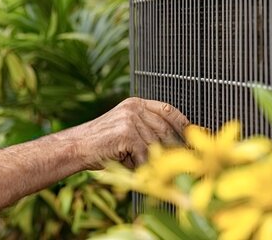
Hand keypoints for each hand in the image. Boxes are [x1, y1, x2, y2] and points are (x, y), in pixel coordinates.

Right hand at [70, 97, 188, 169]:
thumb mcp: (125, 129)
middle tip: (182, 161)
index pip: (167, 109)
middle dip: (174, 147)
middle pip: (165, 129)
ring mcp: (130, 119)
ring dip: (152, 159)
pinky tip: (132, 166)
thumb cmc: (102, 143)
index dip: (182, 122)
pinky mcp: (126, 133)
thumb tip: (175, 146)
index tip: (195, 133)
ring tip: (148, 167)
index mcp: (135, 103)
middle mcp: (134, 107)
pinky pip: (143, 154)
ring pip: (155, 144)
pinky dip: (140, 165)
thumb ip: (146, 130)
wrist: (77, 146)